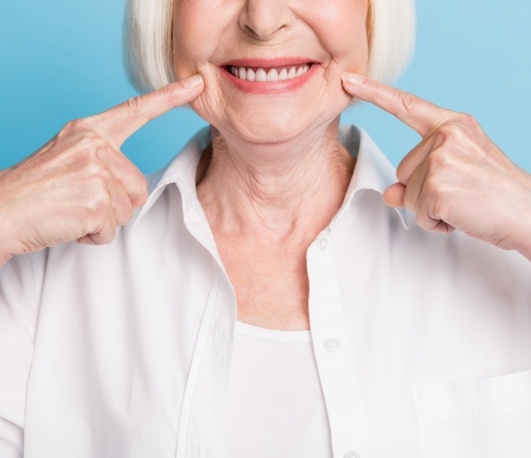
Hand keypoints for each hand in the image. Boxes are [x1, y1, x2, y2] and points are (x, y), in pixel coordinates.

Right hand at [0, 75, 203, 265]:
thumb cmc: (34, 190)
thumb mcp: (68, 159)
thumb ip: (103, 161)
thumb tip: (133, 187)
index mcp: (88, 131)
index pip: (136, 110)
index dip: (169, 98)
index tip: (196, 84)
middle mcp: (94, 146)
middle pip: (138, 185)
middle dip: (114, 203)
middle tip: (78, 200)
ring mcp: (95, 172)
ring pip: (126, 210)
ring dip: (102, 220)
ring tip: (70, 210)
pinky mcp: (95, 201)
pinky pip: (111, 230)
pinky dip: (92, 236)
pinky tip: (68, 223)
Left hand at [342, 72, 530, 258]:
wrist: (530, 214)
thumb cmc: (495, 193)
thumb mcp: (455, 174)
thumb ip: (417, 176)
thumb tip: (389, 194)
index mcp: (453, 125)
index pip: (407, 106)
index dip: (374, 93)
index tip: (349, 80)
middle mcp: (446, 135)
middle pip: (402, 170)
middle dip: (423, 191)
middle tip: (460, 193)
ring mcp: (441, 159)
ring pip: (407, 195)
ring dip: (430, 208)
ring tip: (463, 204)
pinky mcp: (437, 187)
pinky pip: (418, 214)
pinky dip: (436, 223)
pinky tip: (461, 216)